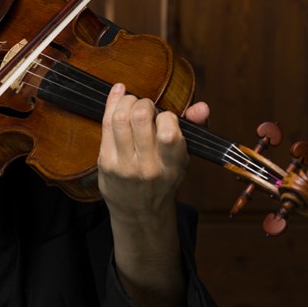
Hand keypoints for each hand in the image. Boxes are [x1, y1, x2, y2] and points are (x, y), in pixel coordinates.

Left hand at [97, 83, 205, 221]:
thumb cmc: (163, 178)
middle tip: (146, 106)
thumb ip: (194, 129)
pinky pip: (106, 124)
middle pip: (140, 118)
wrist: (138, 210)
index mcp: (172, 166)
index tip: (165, 117)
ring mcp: (124, 165)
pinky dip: (111, 104)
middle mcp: (148, 167)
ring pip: (120, 118)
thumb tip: (202, 106)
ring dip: (126, 102)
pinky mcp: (105, 161)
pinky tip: (117, 96)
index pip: (168, 134)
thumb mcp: (184, 158)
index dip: (166, 116)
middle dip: (143, 103)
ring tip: (131, 103)